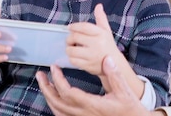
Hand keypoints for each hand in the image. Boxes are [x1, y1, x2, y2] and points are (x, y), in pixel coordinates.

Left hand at [36, 56, 156, 115]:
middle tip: (41, 74)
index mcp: (92, 105)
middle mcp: (84, 114)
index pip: (68, 93)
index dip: (58, 80)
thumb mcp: (125, 91)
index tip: (54, 67)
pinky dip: (55, 107)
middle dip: (46, 88)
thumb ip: (114, 75)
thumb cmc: (130, 109)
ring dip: (48, 97)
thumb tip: (106, 59)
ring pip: (58, 111)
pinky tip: (54, 98)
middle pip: (57, 103)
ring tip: (44, 84)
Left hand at [66, 4, 119, 75]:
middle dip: (70, 38)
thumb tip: (98, 5)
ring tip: (71, 47)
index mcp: (101, 34)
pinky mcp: (88, 65)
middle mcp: (97, 44)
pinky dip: (71, 58)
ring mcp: (92, 55)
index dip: (74, 26)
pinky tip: (75, 56)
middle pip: (75, 37)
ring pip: (71, 50)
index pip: (84, 27)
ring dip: (69, 48)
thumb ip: (101, 18)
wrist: (114, 64)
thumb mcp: (106, 31)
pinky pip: (73, 60)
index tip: (70, 27)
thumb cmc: (108, 45)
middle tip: (70, 39)